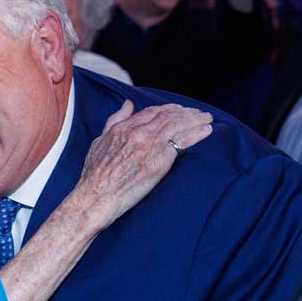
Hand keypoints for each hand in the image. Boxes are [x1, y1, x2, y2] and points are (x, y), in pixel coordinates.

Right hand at [77, 101, 212, 225]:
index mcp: (123, 128)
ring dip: (195, 120)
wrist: (96, 196)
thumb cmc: (94, 174)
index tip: (178, 110)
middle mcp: (138, 134)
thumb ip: (115, 121)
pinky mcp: (159, 162)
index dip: (168, 109)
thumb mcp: (99, 141)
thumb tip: (128, 104)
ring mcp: (150, 146)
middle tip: (199, 114)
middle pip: (168, 116)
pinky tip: (207, 130)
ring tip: (207, 119)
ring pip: (178, 125)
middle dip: (186, 113)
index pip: (152, 112)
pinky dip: (197, 133)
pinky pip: (182, 142)